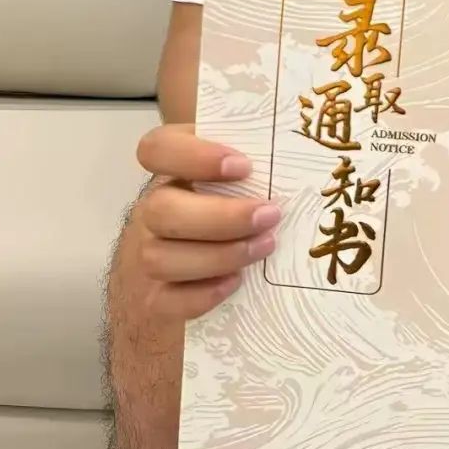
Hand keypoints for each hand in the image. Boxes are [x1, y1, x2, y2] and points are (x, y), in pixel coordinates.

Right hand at [133, 123, 280, 320]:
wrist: (203, 271)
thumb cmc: (240, 203)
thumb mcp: (245, 173)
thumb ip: (259, 157)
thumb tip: (300, 152)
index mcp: (173, 169)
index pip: (157, 149)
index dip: (194, 156)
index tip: (244, 166)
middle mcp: (154, 207)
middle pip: (160, 209)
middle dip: (221, 217)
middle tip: (269, 215)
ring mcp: (148, 252)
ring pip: (158, 257)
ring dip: (218, 256)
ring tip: (264, 247)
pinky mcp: (155, 295)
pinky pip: (165, 300)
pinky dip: (202, 294)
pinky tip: (236, 282)